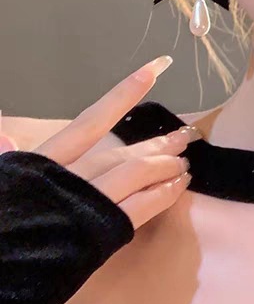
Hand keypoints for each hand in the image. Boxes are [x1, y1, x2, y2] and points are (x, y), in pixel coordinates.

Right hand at [8, 56, 200, 230]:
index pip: (90, 122)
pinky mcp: (100, 232)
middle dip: (155, 144)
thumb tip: (5, 132)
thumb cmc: (2, 223)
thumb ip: (6, 156)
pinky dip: (164, 193)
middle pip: (121, 153)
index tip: (152, 71)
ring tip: (184, 162)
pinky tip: (179, 186)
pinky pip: (141, 207)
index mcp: (44, 162)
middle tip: (184, 136)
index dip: (122, 96)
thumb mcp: (3, 184)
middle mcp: (70, 177)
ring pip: (136, 174)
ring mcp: (87, 203)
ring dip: (165, 166)